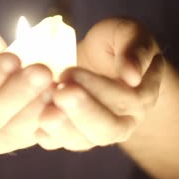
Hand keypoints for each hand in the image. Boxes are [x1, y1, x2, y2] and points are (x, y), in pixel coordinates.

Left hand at [37, 18, 164, 150]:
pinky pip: (63, 143)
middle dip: (81, 111)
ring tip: (45, 112)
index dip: (98, 88)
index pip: (125, 99)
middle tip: (58, 92)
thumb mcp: (129, 35)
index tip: (70, 73)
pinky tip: (36, 127)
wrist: (98, 62)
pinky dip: (49, 137)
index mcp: (142, 95)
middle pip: (107, 128)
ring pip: (84, 141)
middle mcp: (124, 120)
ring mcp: (98, 132)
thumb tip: (132, 76)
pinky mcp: (74, 136)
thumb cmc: (115, 44)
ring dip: (63, 128)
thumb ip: (135, 50)